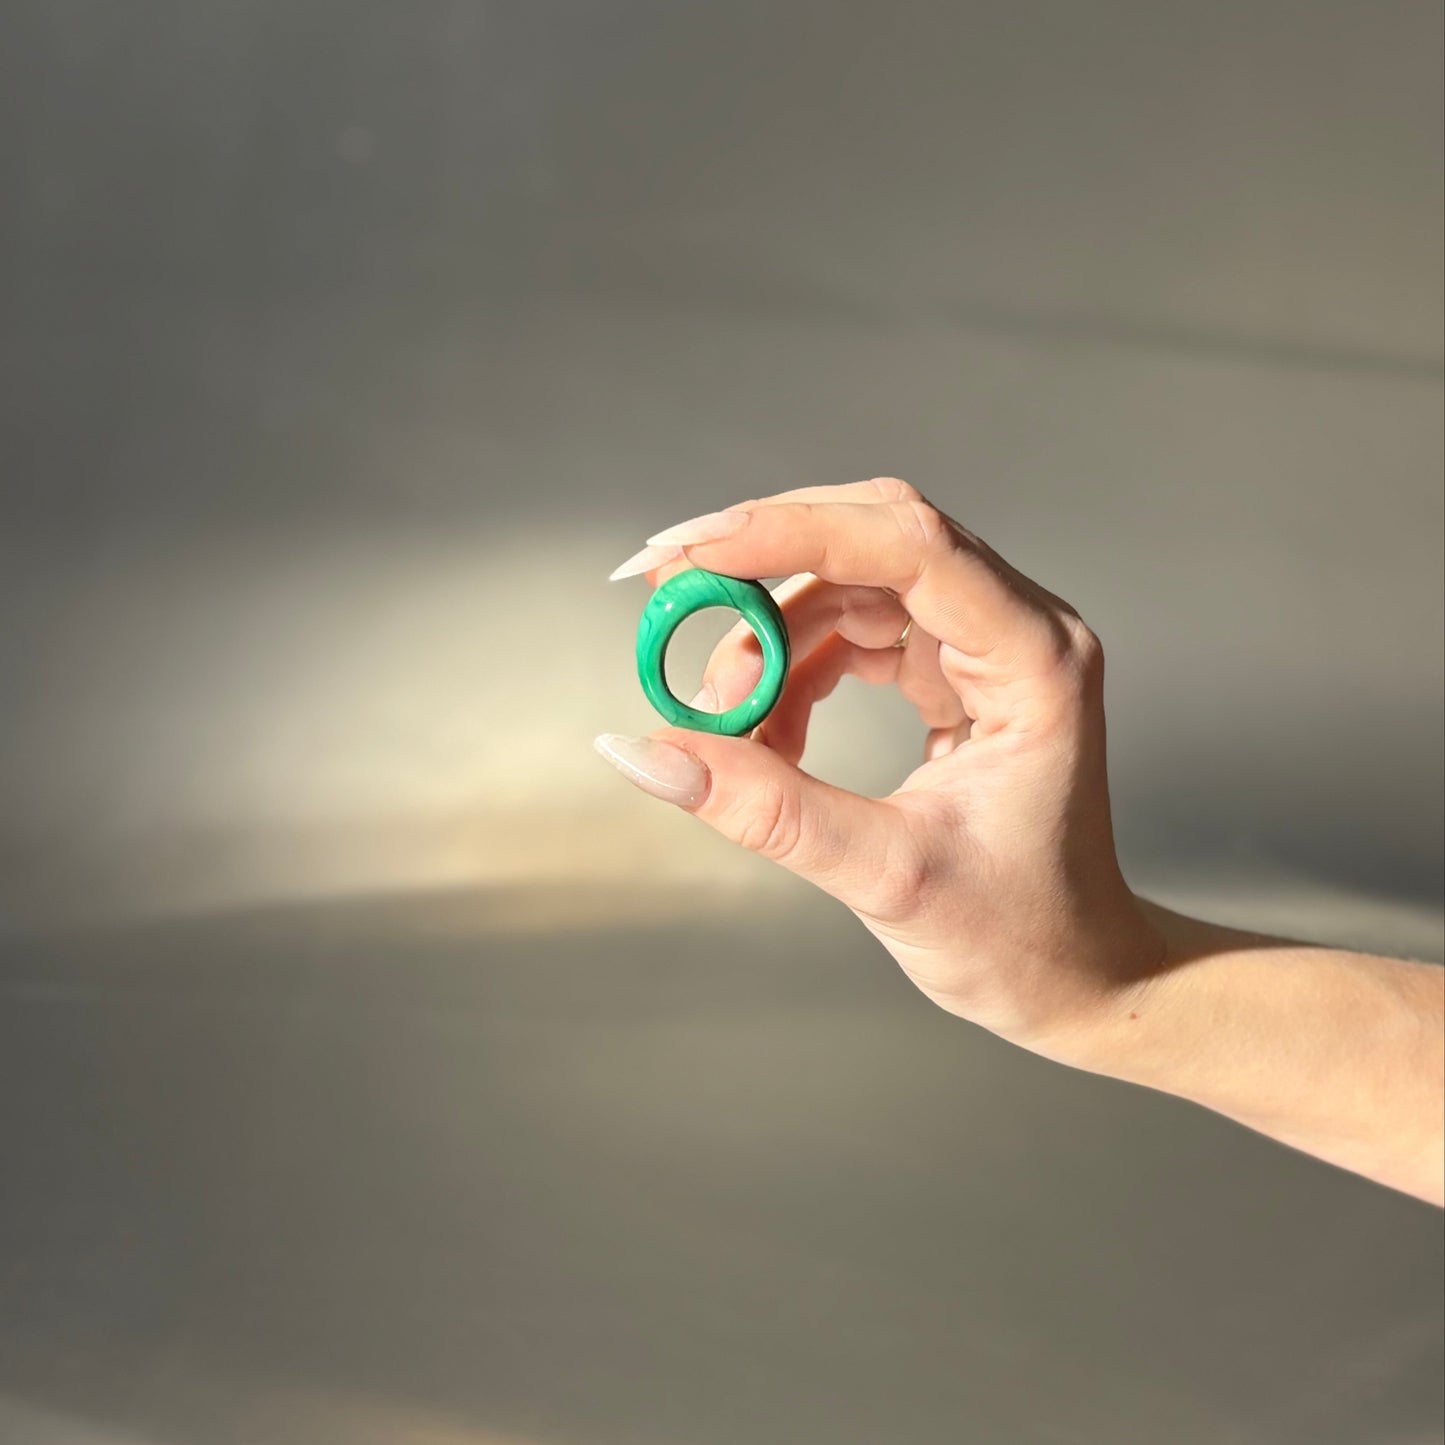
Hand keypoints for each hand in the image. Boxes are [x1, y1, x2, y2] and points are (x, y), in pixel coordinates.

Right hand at [597, 478, 1166, 1055]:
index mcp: (1034, 660)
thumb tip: (647, 753)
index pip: (910, 544)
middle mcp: (1017, 629)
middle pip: (874, 537)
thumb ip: (766, 809)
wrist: (1074, 974)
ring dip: (770, 636)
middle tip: (667, 589)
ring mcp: (984, 645)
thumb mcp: (886, 876)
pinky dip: (792, 669)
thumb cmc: (1018, 936)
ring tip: (723, 717)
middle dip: (764, 560)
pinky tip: (765, 732)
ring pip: (851, 585)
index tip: (689, 558)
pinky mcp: (952, 672)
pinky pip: (853, 633)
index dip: (792, 534)